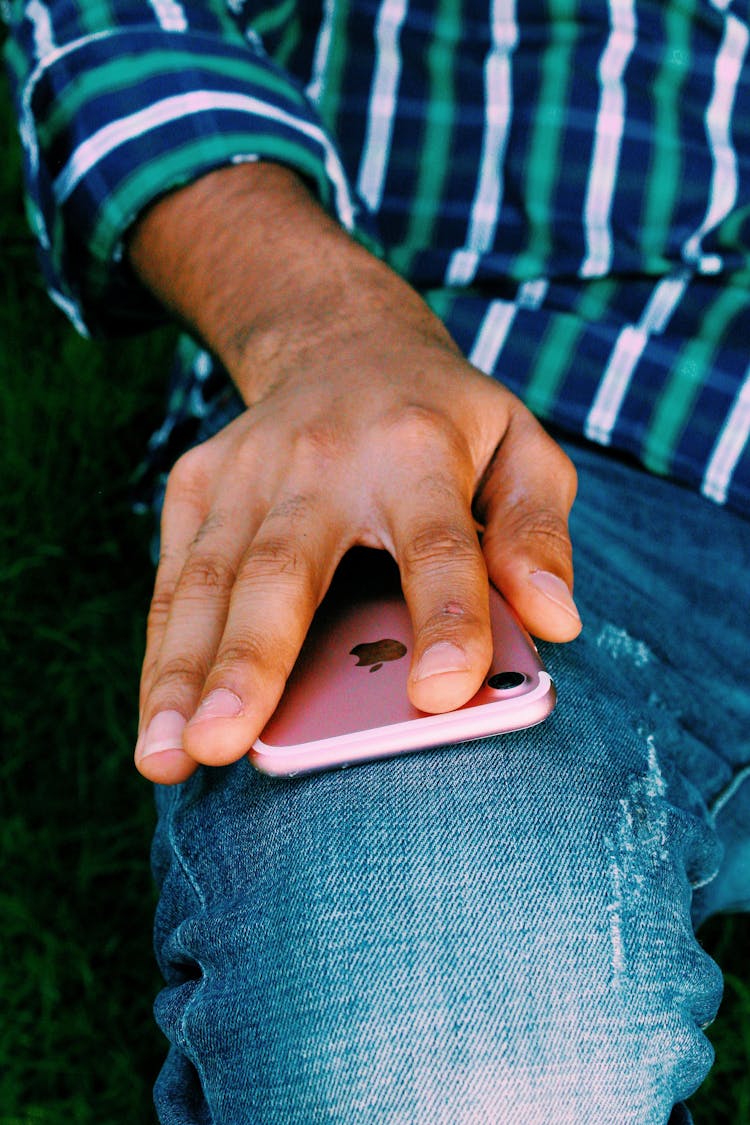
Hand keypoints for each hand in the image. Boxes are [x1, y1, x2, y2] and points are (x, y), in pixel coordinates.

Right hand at [130, 166, 579, 783]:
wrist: (342, 343)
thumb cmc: (448, 422)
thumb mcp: (521, 448)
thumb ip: (538, 531)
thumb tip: (557, 621)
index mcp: (419, 448)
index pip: (437, 543)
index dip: (446, 615)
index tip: (443, 693)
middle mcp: (323, 455)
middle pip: (285, 565)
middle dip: (254, 658)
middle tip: (228, 743)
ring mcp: (248, 467)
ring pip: (210, 580)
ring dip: (183, 673)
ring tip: (166, 759)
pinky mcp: (197, 480)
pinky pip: (175, 579)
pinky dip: (162, 654)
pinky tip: (158, 722)